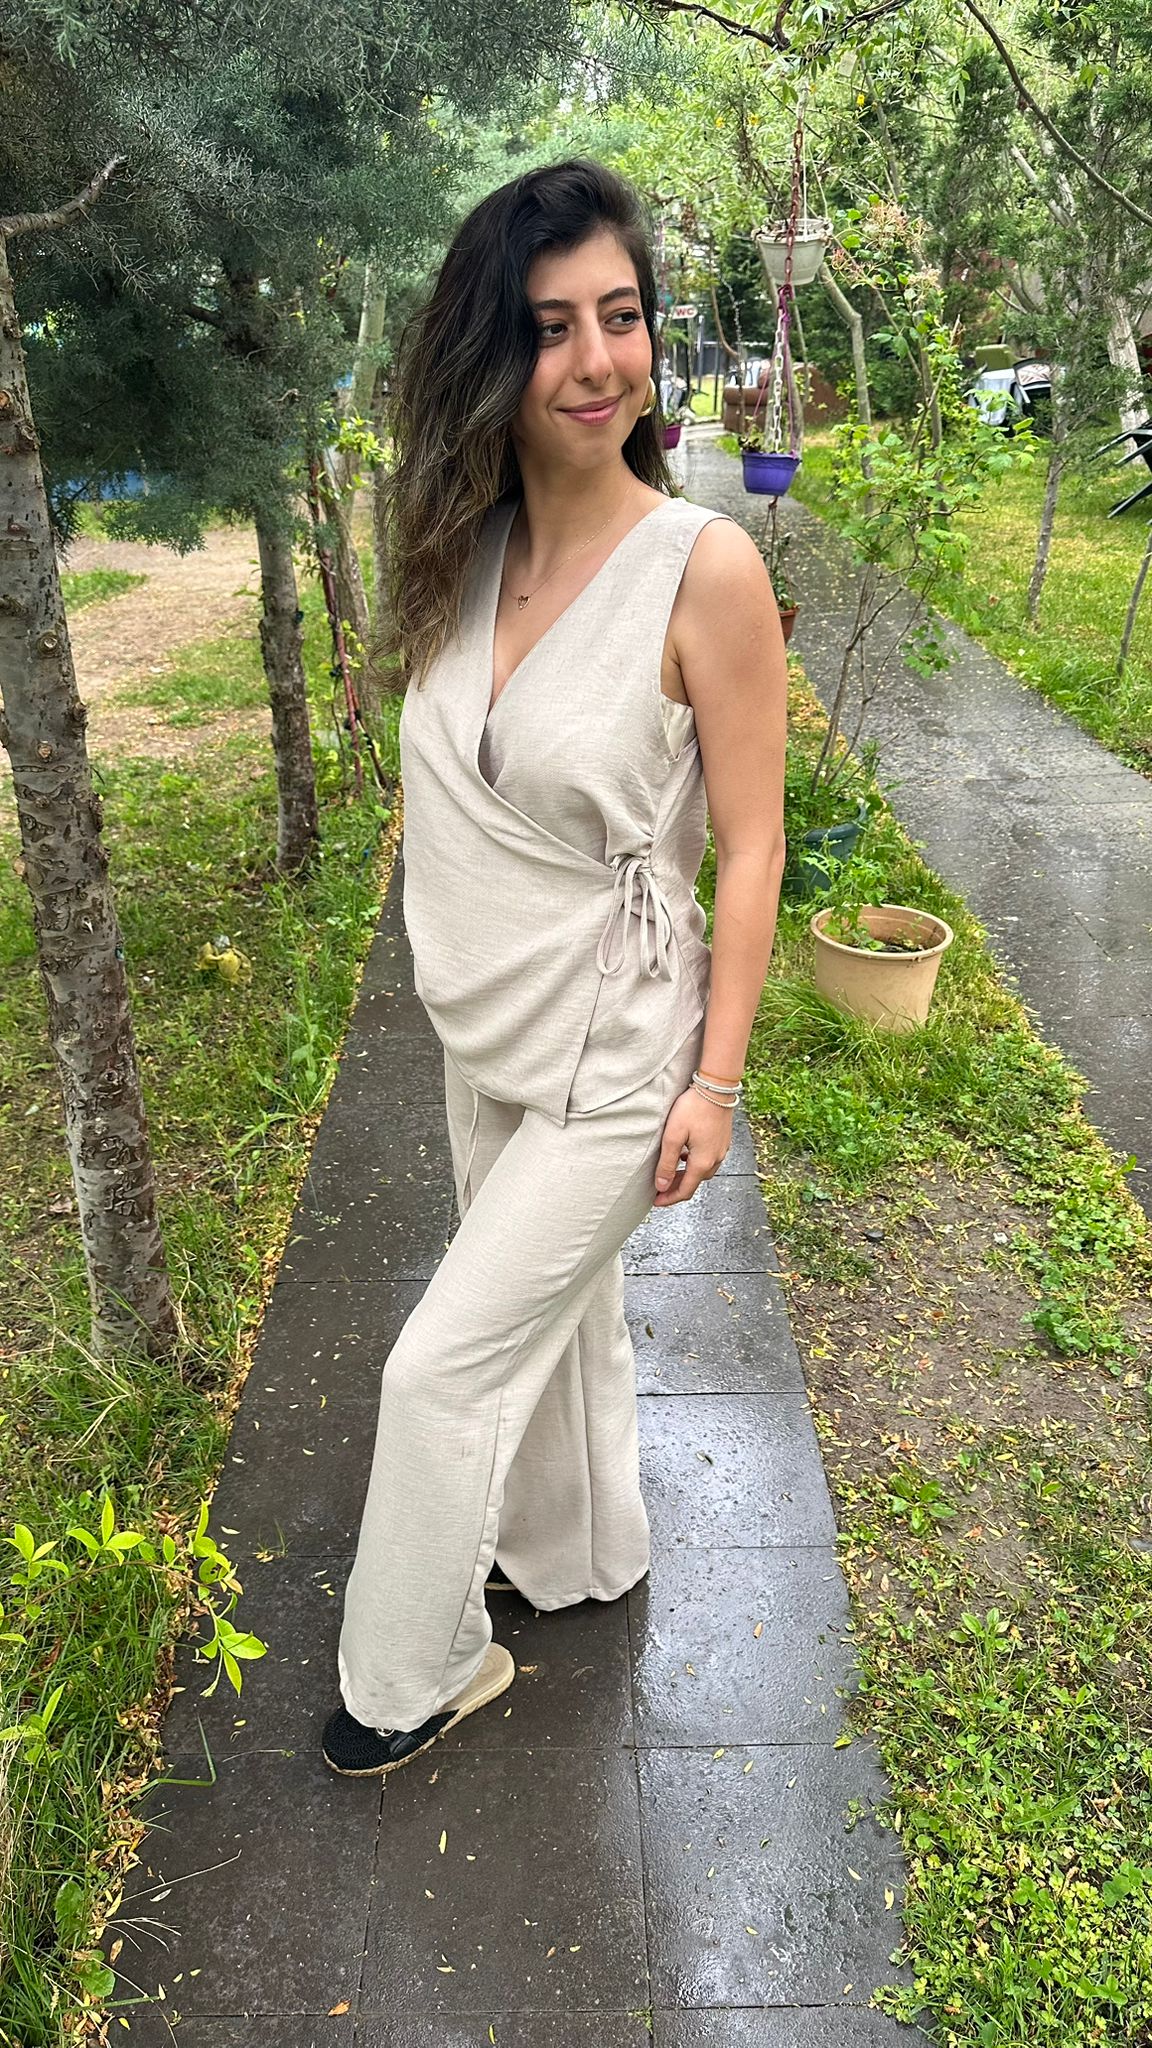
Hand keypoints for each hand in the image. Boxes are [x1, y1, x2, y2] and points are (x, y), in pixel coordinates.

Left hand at [652, 1088, 731, 1205]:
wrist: (716, 1088)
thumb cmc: (694, 1108)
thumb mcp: (673, 1136)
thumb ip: (667, 1163)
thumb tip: (661, 1185)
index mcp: (702, 1162)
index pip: (685, 1190)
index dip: (669, 1198)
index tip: (656, 1201)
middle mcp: (715, 1159)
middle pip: (694, 1182)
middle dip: (676, 1188)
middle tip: (660, 1189)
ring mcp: (721, 1150)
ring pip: (702, 1172)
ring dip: (686, 1176)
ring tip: (670, 1173)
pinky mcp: (723, 1141)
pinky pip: (708, 1160)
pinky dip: (695, 1164)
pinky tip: (686, 1155)